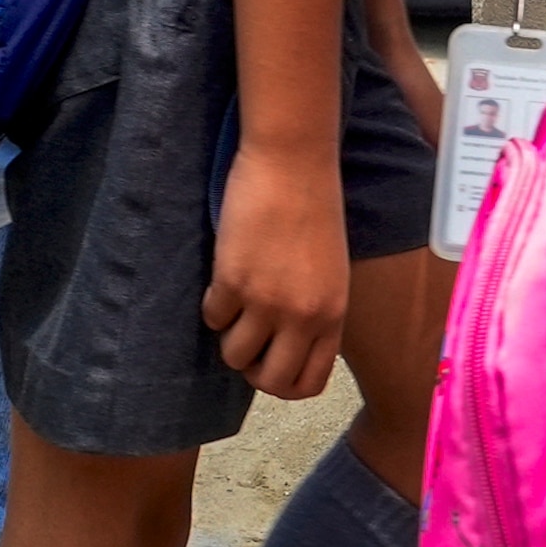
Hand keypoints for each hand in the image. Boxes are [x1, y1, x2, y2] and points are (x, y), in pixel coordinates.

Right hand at [200, 152, 350, 399]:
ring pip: (234, 355)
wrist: (292, 163)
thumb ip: (314, 312)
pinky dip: (213, 306)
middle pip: (270, 382)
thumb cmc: (314, 208)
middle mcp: (303, 316)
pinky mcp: (233, 280)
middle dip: (253, 369)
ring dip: (229, 337)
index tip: (270, 362)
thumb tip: (286, 343)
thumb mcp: (330, 272)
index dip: (283, 383)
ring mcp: (266, 301)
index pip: (309, 383)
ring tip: (234, 305)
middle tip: (246, 342)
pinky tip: (222, 279)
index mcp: (333, 315)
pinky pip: (212, 318)